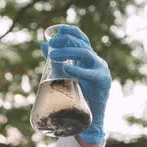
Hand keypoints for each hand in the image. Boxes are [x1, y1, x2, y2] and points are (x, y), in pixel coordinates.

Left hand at [41, 25, 110, 144]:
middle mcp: (95, 60)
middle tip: (51, 44)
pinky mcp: (103, 81)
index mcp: (87, 58)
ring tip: (53, 55)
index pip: (80, 38)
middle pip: (81, 44)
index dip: (69, 31)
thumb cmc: (77, 95)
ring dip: (68, 52)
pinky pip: (90, 73)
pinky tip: (66, 68)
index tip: (56, 29)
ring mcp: (100, 69)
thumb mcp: (64, 73)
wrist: (90, 117)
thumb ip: (55, 60)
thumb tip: (43, 45)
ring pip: (85, 54)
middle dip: (65, 41)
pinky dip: (78, 70)